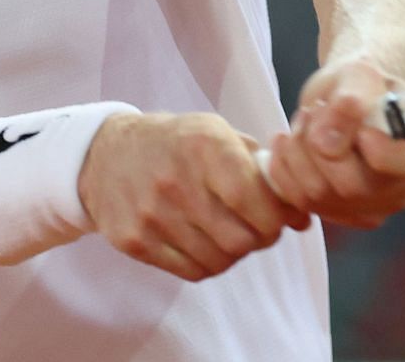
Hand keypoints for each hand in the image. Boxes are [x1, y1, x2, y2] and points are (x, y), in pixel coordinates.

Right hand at [78, 112, 310, 281]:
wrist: (105, 155)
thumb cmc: (175, 143)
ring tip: (229, 232)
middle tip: (257, 228)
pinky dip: (208, 263)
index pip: (253, 199)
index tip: (280, 217)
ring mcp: (151, 216)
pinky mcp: (135, 242)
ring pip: (219, 260)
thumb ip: (257, 166)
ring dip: (234, 252)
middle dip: (259, 238)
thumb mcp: (214, 132)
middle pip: (240, 238)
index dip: (276, 218)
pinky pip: (191, 271)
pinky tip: (204, 242)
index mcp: (202, 146)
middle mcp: (176, 182)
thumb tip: (299, 211)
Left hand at [263, 58, 404, 227]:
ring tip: (305, 121)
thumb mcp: (358, 75)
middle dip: (321, 142)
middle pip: (356, 187)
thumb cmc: (360, 86)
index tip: (361, 127)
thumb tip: (327, 142)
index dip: (383, 150)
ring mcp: (372, 207)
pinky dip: (284, 167)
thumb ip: (350, 101)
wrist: (340, 98)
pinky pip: (299, 201)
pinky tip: (290, 144)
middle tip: (316, 111)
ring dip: (298, 150)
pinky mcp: (338, 214)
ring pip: (320, 195)